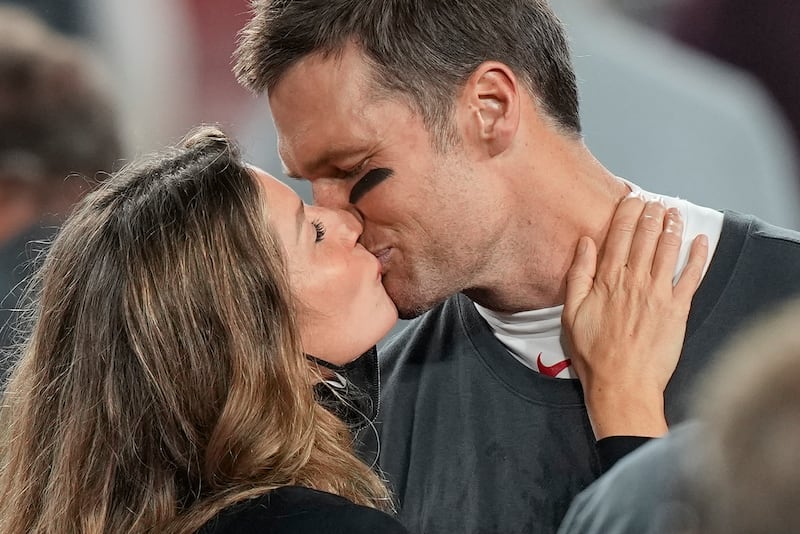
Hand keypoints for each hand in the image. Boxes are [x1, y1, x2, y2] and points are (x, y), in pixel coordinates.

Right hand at [562, 196, 707, 438]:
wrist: (622, 384)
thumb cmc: (593, 353)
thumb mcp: (571, 314)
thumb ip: (578, 276)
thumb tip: (585, 244)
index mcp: (607, 281)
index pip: (619, 237)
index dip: (627, 214)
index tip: (632, 199)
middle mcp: (634, 282)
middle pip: (645, 238)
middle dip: (651, 215)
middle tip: (655, 201)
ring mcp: (658, 294)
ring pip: (668, 251)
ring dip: (672, 227)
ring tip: (674, 212)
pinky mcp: (677, 310)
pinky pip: (691, 277)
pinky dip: (698, 257)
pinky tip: (700, 241)